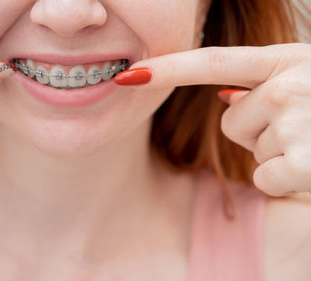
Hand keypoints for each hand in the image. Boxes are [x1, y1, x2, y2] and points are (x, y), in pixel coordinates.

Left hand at [127, 43, 310, 196]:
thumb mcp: (305, 78)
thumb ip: (263, 81)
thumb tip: (223, 96)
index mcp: (285, 59)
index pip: (213, 62)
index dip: (168, 68)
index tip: (129, 76)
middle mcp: (287, 85)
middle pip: (228, 121)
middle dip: (256, 132)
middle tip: (301, 126)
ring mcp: (296, 123)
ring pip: (248, 149)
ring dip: (275, 152)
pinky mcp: (305, 163)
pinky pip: (263, 179)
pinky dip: (283, 180)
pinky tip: (310, 165)